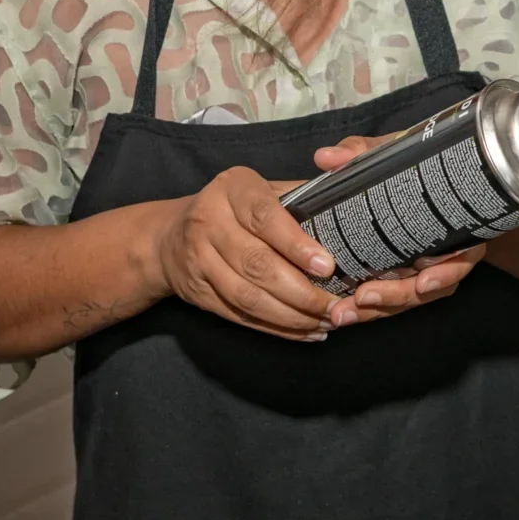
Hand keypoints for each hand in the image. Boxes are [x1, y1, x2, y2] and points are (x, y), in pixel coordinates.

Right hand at [155, 166, 339, 339]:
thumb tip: (350, 208)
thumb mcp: (259, 188)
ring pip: (248, 297)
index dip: (297, 244)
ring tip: (326, 322)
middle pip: (257, 264)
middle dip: (301, 291)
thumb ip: (299, 196)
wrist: (168, 237)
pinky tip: (305, 332)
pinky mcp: (197, 293)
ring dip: (291, 316)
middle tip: (335, 305)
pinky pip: (240, 316)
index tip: (327, 266)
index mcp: (232, 189)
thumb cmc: (233, 207)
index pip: (265, 217)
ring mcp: (199, 260)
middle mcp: (209, 222)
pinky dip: (276, 328)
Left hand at [309, 134, 482, 325]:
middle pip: (429, 287)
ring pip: (408, 298)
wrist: (419, 175)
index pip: (462, 256)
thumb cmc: (411, 162)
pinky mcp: (404, 275)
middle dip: (396, 297)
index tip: (423, 281)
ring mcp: (425, 267)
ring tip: (345, 313)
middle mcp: (446, 251)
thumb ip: (360, 152)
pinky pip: (394, 299)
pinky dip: (374, 307)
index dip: (446, 272)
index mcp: (455, 223)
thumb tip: (326, 157)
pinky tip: (348, 311)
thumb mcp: (391, 152)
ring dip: (379, 308)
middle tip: (363, 299)